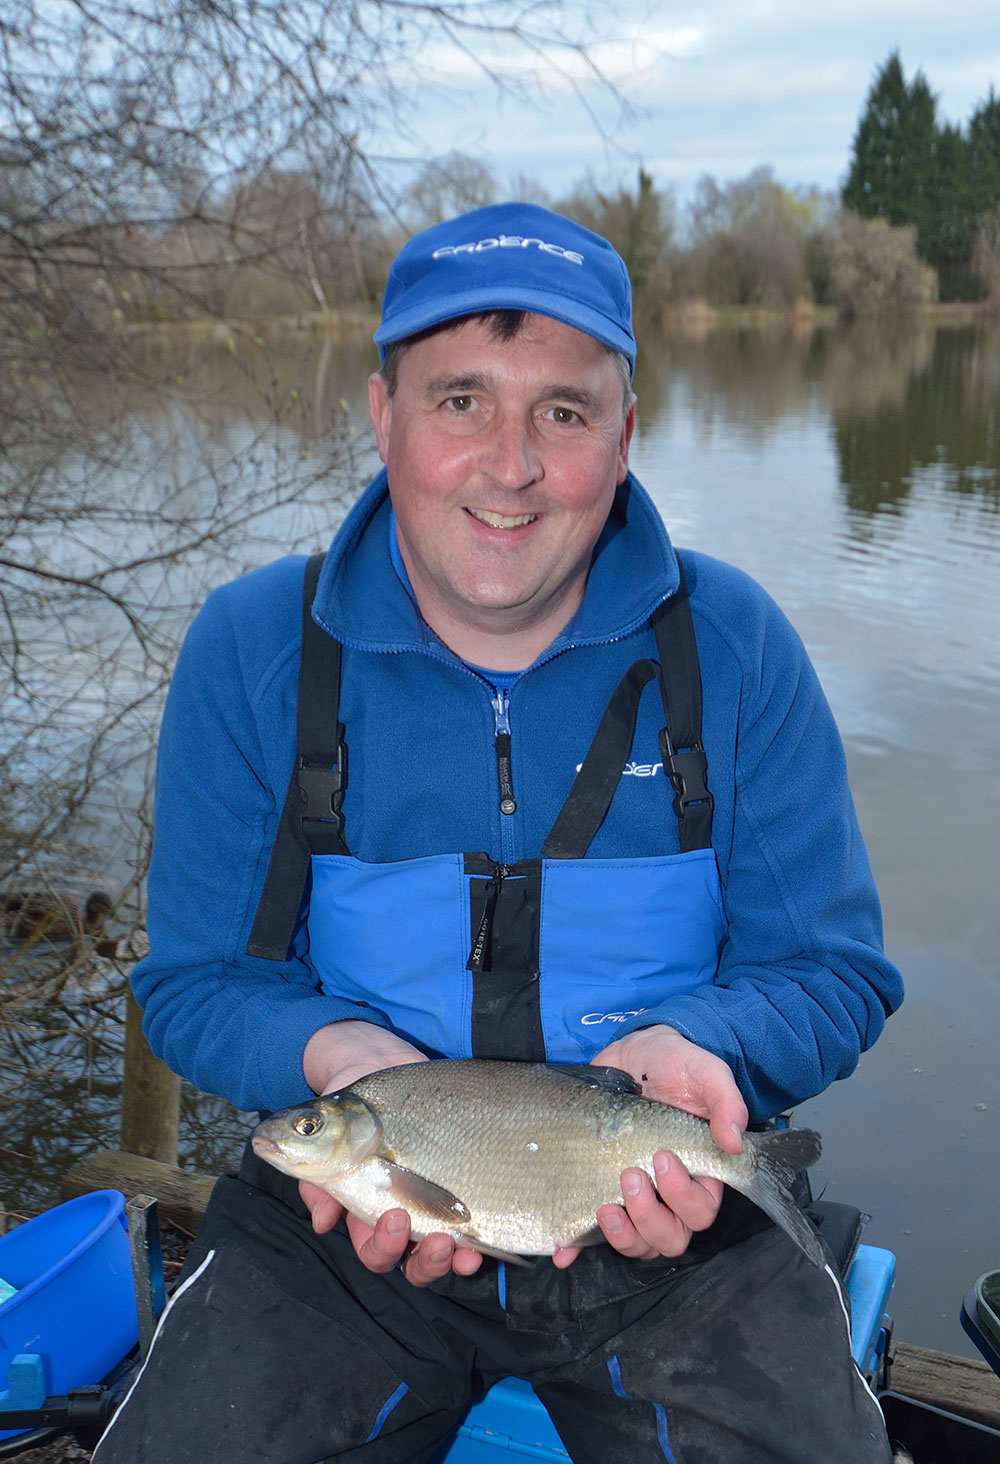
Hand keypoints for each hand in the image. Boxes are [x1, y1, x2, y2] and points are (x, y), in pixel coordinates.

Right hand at [298, 1022, 484, 1283]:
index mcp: (369, 1210)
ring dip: (451, 1258)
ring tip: (461, 1250)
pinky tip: (486, 1238)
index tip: (395, 1217)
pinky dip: (481, 1238)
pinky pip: (473, 1223)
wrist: (376, 1063)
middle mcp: (402, 1215)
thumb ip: (317, 1178)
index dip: (383, 1247)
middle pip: (411, 1261)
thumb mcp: (326, 1137)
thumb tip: (323, 1220)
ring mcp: (433, 1204)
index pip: (375, 1250)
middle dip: (423, 1261)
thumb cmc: (347, 1106)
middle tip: (436, 1240)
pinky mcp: (461, 1185)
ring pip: (441, 1251)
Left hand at [566, 1025, 748, 1263]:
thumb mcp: (706, 1073)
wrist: (634, 1052)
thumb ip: (726, 1102)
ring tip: (604, 1206)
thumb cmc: (676, 1066)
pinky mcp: (599, 1188)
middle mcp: (668, 1194)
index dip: (684, 1198)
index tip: (662, 1158)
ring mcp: (632, 1196)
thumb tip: (733, 1141)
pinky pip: (589, 1234)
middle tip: (629, 1174)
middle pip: (669, 1236)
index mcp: (699, 1172)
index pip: (701, 1211)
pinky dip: (575, 1246)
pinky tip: (563, 1249)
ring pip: (637, 1244)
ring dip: (622, 1235)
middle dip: (649, 1217)